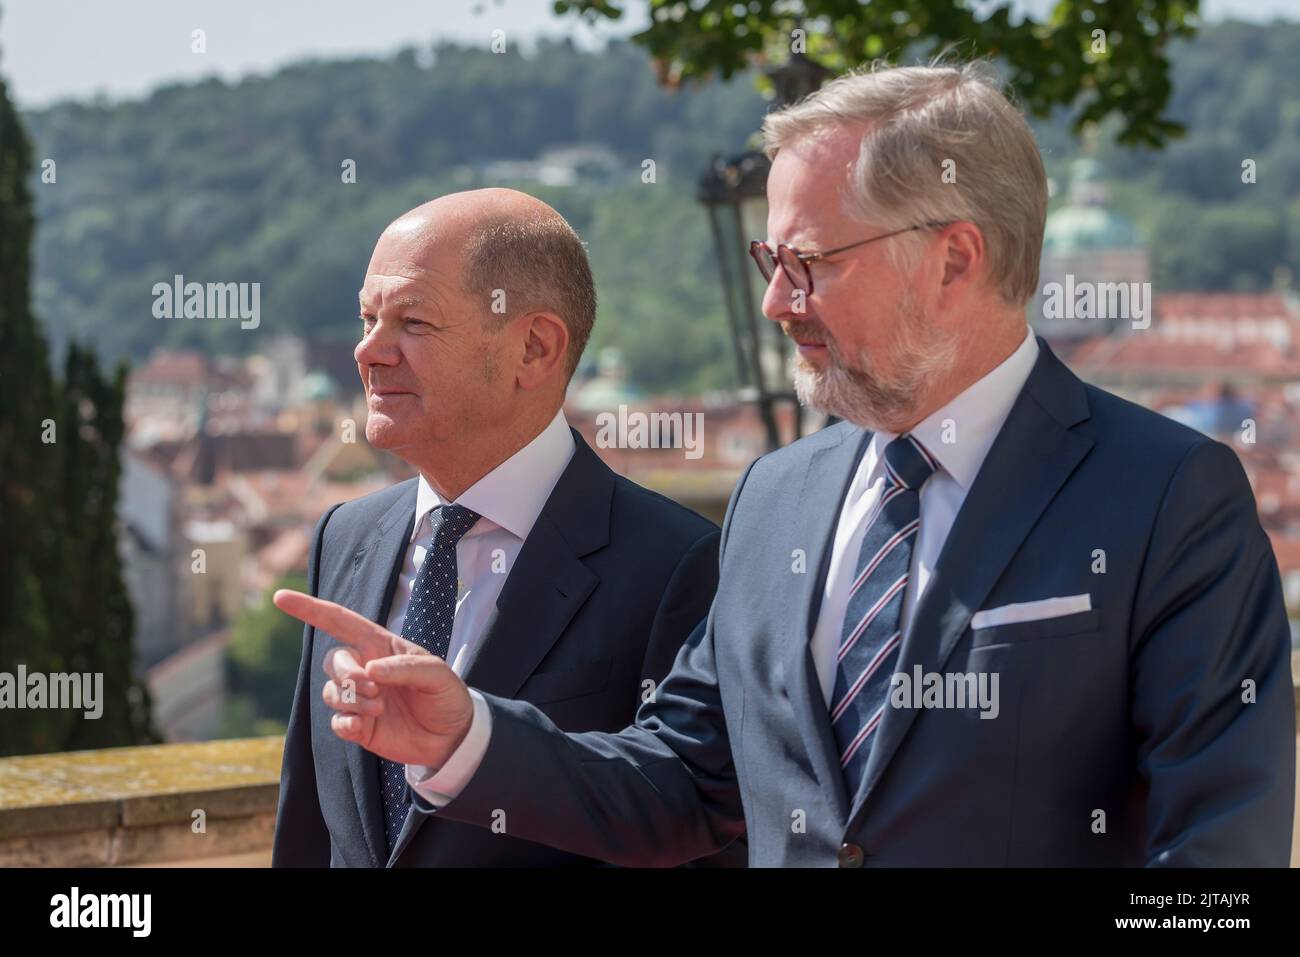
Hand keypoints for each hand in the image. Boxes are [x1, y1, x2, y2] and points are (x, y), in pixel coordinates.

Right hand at [273, 589, 473, 767]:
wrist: (453, 737)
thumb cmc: (446, 695)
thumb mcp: (437, 674)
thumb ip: (406, 667)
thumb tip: (370, 670)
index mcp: (381, 646)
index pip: (341, 622)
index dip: (311, 609)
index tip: (280, 597)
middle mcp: (365, 669)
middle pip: (332, 660)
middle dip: (345, 674)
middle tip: (373, 688)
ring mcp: (360, 698)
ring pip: (330, 692)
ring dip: (350, 700)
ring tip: (379, 707)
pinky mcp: (359, 726)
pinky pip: (336, 721)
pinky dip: (345, 723)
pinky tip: (363, 726)